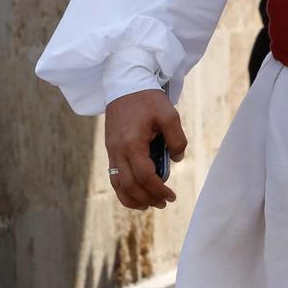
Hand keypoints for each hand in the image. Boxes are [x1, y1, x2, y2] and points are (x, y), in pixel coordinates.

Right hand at [104, 89, 186, 210]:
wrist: (125, 83)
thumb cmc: (148, 98)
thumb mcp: (169, 115)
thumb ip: (177, 139)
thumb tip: (177, 160)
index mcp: (132, 143)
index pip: (145, 176)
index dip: (159, 190)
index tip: (172, 196)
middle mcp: (118, 151)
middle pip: (130, 185)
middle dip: (148, 198)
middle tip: (164, 203)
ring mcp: (111, 151)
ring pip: (117, 184)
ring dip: (133, 199)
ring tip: (149, 205)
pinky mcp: (111, 149)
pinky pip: (114, 176)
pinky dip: (124, 189)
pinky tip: (136, 194)